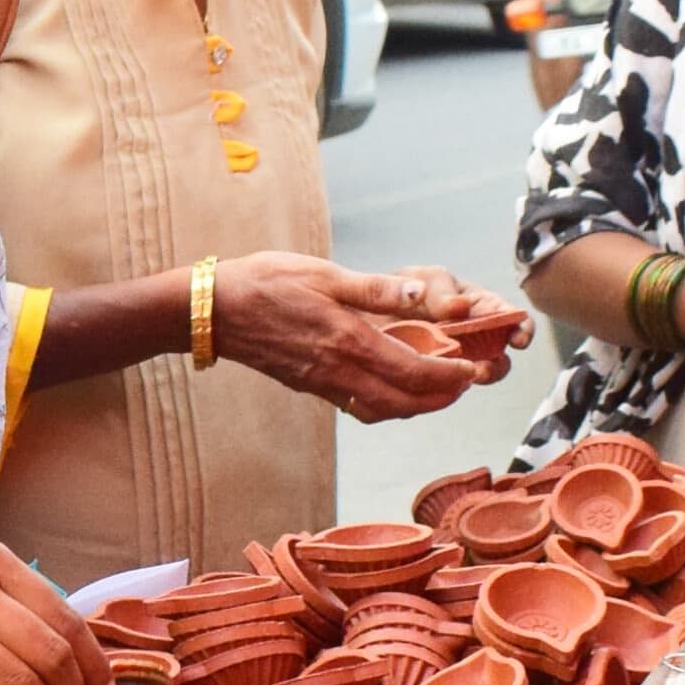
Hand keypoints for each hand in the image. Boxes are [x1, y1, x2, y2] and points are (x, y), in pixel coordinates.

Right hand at [210, 251, 490, 421]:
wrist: (213, 311)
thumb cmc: (264, 283)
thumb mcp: (324, 273)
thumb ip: (375, 289)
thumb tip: (420, 293)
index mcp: (348, 341)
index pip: (414, 372)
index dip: (450, 377)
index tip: (472, 370)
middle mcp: (339, 371)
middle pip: (403, 403)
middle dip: (439, 399)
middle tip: (464, 385)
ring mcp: (323, 383)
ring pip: (381, 411)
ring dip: (414, 407)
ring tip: (436, 390)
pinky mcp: (310, 385)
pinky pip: (357, 406)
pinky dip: (385, 405)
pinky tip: (393, 389)